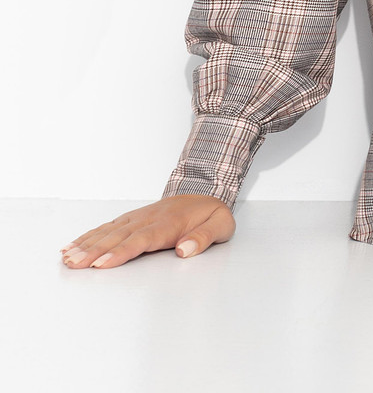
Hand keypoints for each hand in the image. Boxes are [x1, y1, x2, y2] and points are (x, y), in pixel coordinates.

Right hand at [60, 194, 234, 269]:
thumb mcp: (221, 224)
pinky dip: (89, 236)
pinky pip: (107, 227)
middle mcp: (149, 219)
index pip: (142, 239)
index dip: (121, 252)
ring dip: (87, 244)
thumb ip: (205, 237)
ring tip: (67, 258)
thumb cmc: (212, 213)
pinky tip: (72, 245)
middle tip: (74, 264)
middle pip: (118, 236)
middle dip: (95, 251)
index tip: (102, 265)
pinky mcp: (131, 218)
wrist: (207, 191)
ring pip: (109, 231)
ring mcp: (138, 217)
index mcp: (169, 223)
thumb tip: (185, 250)